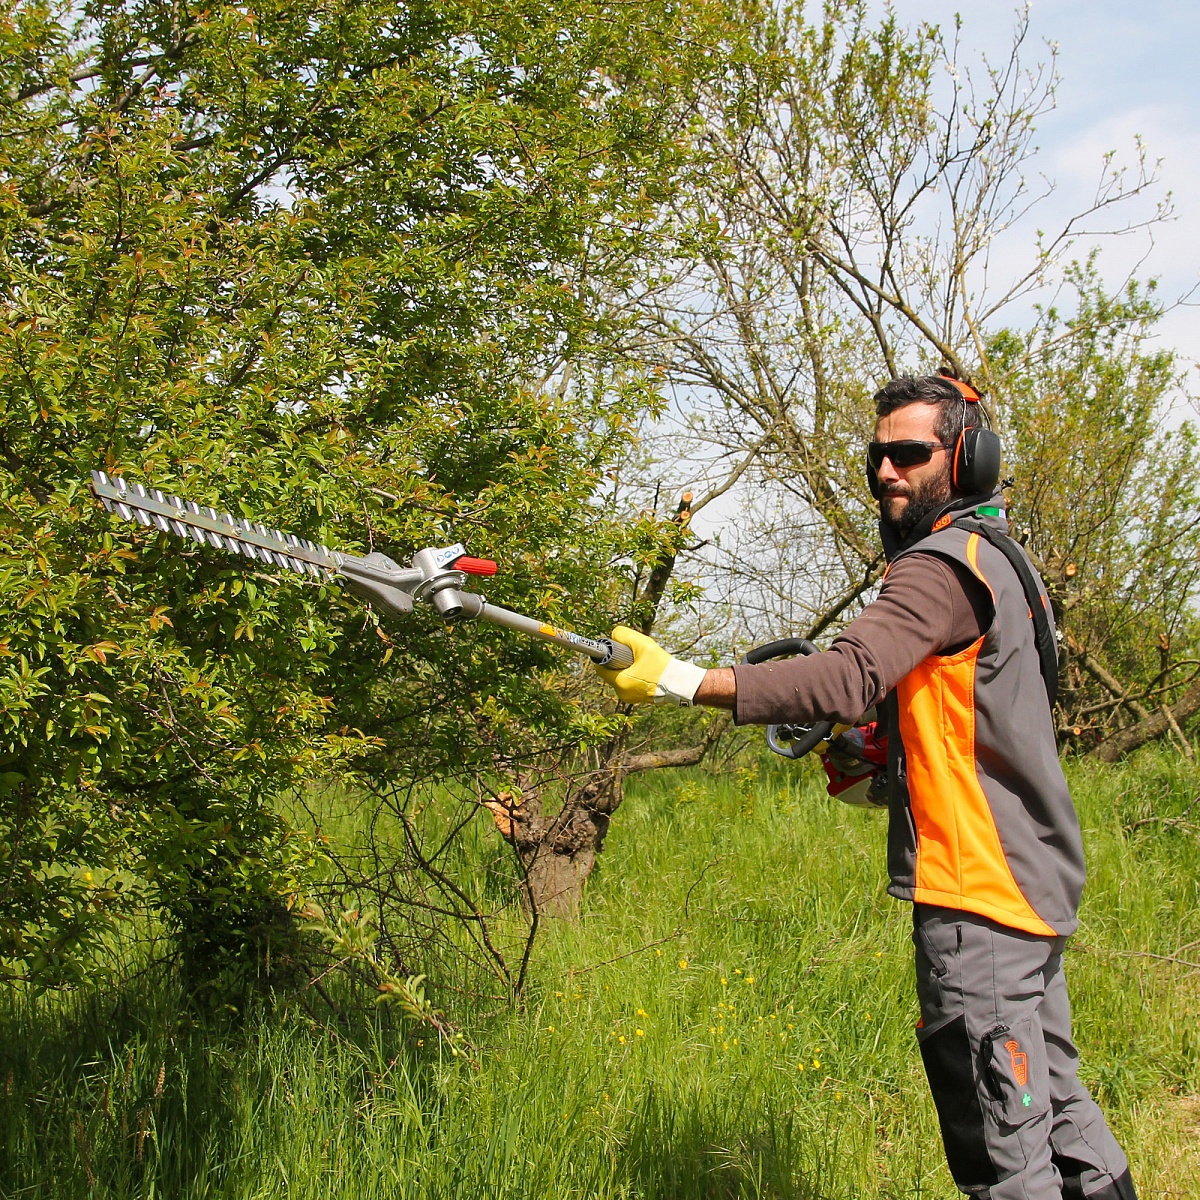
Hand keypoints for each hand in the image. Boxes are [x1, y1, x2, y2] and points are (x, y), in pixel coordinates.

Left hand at [593, 625, 707, 705]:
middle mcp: (622, 693)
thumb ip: (625, 636)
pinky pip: (629, 684)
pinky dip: (633, 676)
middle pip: (611, 673)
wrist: (679, 683)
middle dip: (618, 662)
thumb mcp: (643, 645)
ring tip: (641, 664)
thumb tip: (614, 635)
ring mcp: (630, 698)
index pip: (601, 668)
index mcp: (621, 682)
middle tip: (632, 656)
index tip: (614, 650)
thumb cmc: (662, 666)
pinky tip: (645, 671)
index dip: (605, 657)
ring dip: (626, 669)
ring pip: (620, 678)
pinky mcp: (638, 699)